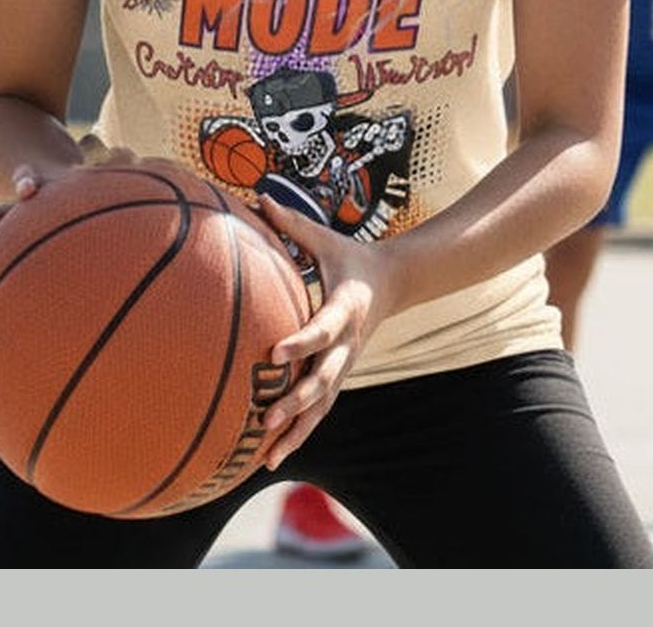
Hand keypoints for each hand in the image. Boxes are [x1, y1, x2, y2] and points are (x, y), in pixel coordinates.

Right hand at [0, 143, 136, 281]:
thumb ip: (110, 171)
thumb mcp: (90, 181)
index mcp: (36, 192)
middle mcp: (11, 214)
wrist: (46, 202)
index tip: (28, 191)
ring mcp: (1, 237)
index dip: (24, 181)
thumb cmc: (78, 193)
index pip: (24, 179)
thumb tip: (134, 154)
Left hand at [254, 195, 402, 469]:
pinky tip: (273, 454)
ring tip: (267, 455)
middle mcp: (347, 343)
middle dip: (297, 400)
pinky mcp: (341, 376)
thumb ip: (293, 223)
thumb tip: (257, 197)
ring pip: (323, 405)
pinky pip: (321, 410)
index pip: (322, 329)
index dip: (302, 342)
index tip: (275, 353)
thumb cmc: (352, 256)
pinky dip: (300, 432)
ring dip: (297, 430)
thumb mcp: (327, 239)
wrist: (394, 281)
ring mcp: (346, 364)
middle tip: (268, 416)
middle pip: (324, 379)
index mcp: (344, 308)